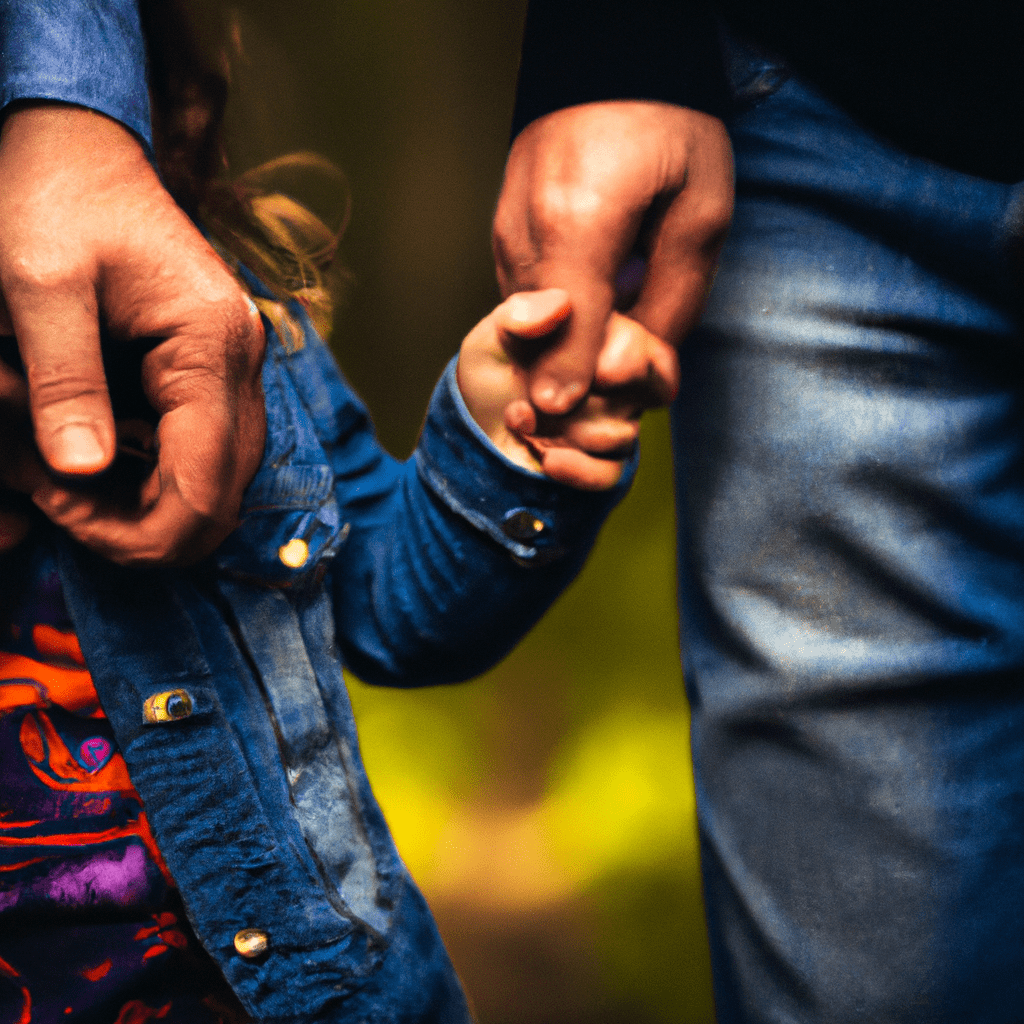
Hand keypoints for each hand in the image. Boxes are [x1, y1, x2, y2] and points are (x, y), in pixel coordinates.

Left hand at [0, 104, 265, 564]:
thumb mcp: (38, 283)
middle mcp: (241, 364)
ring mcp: (236, 370)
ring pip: (219, 486)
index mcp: (211, 343)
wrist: (81, 151)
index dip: (140, 529)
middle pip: (222, 498)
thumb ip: (64, 380)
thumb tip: (80, 474)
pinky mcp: (216, 374)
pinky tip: (94, 457)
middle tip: (56, 499)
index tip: (57, 505)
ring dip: (146, 507)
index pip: (206, 483)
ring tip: (65, 479)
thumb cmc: (54, 201)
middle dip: (141, 527)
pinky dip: (151, 478)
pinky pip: (202, 456)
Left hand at [457, 289, 678, 490]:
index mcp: (607, 341)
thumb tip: (560, 306)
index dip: (630, 360)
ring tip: (521, 415)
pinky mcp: (599, 464)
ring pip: (620, 434)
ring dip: (564, 430)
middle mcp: (620, 383)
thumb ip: (523, 313)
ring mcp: (612, 425)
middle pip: (644, 392)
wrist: (475, 421)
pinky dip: (577, 470)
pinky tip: (547, 457)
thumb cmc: (494, 369)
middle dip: (590, 396)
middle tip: (546, 397)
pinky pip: (610, 474)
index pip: (650, 350)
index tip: (600, 373)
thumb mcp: (496, 333)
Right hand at [493, 100, 732, 413]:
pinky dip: (555, 321)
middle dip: (581, 375)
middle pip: (540, 342)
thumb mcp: (702, 210)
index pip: (566, 335)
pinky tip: (593, 308)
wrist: (610, 59)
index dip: (577, 388)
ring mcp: (504, 235)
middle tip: (632, 377)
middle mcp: (525, 235)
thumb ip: (675, 299)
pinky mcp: (501, 235)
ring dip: (568, 349)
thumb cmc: (669, 128)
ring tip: (619, 338)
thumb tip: (645, 373)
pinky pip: (525, 302)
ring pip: (528, 327)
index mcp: (577, 224)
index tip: (581, 422)